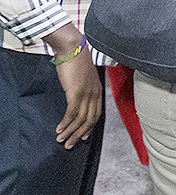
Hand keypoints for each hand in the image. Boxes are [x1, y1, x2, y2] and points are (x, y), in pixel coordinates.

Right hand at [45, 25, 100, 149]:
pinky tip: (59, 129)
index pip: (96, 114)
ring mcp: (86, 94)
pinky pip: (71, 113)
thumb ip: (83, 88)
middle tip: (69, 144)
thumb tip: (76, 98)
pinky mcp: (76, 93)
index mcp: (98, 91)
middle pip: (89, 120)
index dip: (89, 127)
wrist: (73, 49)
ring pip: (80, 119)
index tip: (82, 136)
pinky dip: (66, 123)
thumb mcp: (84, 78)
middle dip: (79, 134)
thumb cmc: (76, 62)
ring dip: (70, 132)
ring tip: (61, 140)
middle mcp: (94, 94)